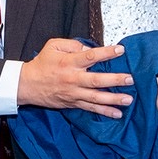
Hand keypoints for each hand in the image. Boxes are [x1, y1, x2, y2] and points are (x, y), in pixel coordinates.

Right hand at [18, 38, 133, 118]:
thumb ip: (72, 44)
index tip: (120, 50)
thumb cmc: (41, 64)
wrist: (27, 85)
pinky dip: (104, 112)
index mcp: (69, 62)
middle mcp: (73, 79)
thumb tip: (89, 48)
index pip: (91, 56)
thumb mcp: (53, 46)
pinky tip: (117, 113)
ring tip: (128, 99)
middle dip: (115, 80)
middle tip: (130, 79)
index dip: (106, 53)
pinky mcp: (73, 103)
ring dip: (113, 99)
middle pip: (97, 80)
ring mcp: (74, 93)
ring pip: (96, 97)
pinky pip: (91, 108)